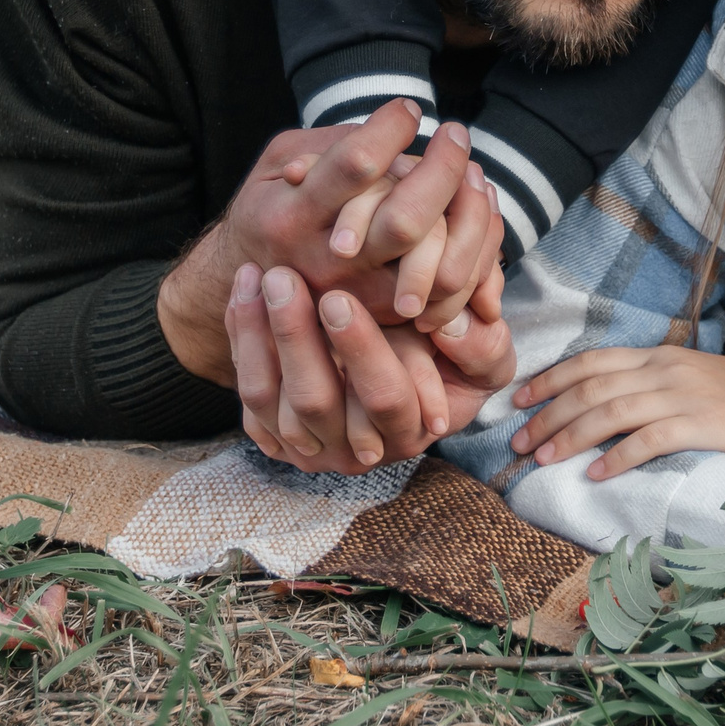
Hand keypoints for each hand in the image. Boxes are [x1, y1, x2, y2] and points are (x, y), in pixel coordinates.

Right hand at [159, 100, 504, 414]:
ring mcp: (360, 297)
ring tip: (473, 176)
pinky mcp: (387, 316)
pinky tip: (476, 215)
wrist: (252, 284)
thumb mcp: (279, 161)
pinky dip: (477, 253)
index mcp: (292, 215)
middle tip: (456, 136)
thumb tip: (397, 128)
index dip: (390, 130)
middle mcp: (326, 263)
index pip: (354, 166)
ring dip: (472, 215)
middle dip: (445, 171)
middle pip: (405, 223)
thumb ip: (333, 145)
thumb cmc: (274, 205)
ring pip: (439, 269)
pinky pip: (451, 295)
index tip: (408, 109)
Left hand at [226, 263, 517, 472]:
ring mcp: (305, 445)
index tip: (338, 298)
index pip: (383, 397)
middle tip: (284, 278)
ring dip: (259, 333)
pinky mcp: (270, 432)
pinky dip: (240, 337)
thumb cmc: (444, 356)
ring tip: (259, 275)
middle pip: (315, 400)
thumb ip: (481, 344)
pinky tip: (242, 290)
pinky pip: (246, 390)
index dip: (360, 349)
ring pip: (269, 397)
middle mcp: (353, 450)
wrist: (392, 367)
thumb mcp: (484, 355)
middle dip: (295, 335)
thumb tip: (450, 326)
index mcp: (407, 431)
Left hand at [509, 346, 724, 480]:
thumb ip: (660, 390)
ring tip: (541, 459)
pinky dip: (616, 456)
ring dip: (569, 435)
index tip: (520, 400)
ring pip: (609, 410)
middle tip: (517, 442)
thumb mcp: (701, 385)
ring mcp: (685, 394)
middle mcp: (668, 369)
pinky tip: (595, 475)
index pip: (593, 360)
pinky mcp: (703, 424)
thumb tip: (615, 410)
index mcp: (664, 356)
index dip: (551, 379)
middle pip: (590, 385)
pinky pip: (648, 439)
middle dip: (547, 413)